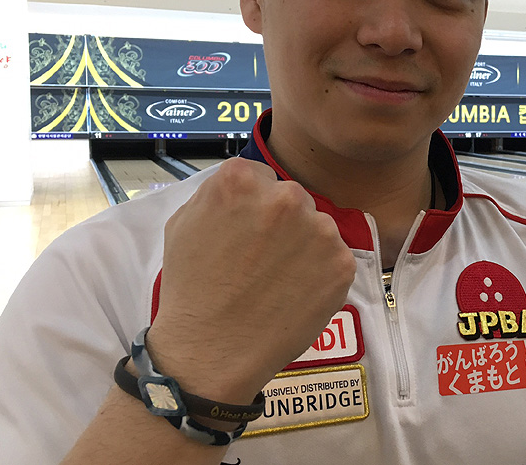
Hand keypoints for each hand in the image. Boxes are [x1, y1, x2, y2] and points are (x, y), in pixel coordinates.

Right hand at [147, 158, 356, 403]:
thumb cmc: (192, 287)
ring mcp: (320, 230)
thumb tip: (248, 185)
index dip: (252, 204)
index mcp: (241, 180)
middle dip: (280, 221)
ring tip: (277, 279)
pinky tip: (295, 292)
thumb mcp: (184, 222)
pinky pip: (334, 257)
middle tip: (261, 258)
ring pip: (316, 226)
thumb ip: (218, 193)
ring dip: (304, 245)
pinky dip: (320, 272)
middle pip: (291, 198)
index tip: (245, 230)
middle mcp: (286, 197)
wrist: (212, 349)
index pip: (260, 176)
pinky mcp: (342, 262)